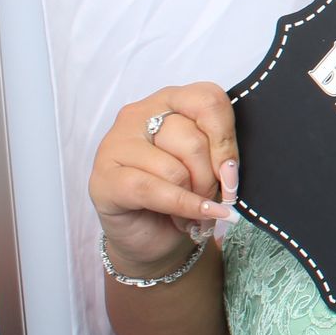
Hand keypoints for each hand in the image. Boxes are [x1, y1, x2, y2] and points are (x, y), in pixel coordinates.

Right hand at [88, 83, 239, 275]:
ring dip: (193, 197)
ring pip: (174, 167)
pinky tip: (189, 220)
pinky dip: (180, 207)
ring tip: (191, 211)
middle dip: (210, 178)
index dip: (226, 139)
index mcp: (171, 101)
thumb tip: (229, 169)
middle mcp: (139, 115)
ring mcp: (116, 145)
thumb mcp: (209, 165)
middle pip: (193, 139)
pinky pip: (152, 190)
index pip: (208, 100)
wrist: (151, 234)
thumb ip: (220, 155)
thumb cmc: (183, 192)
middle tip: (211, 198)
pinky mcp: (104, 179)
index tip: (231, 171)